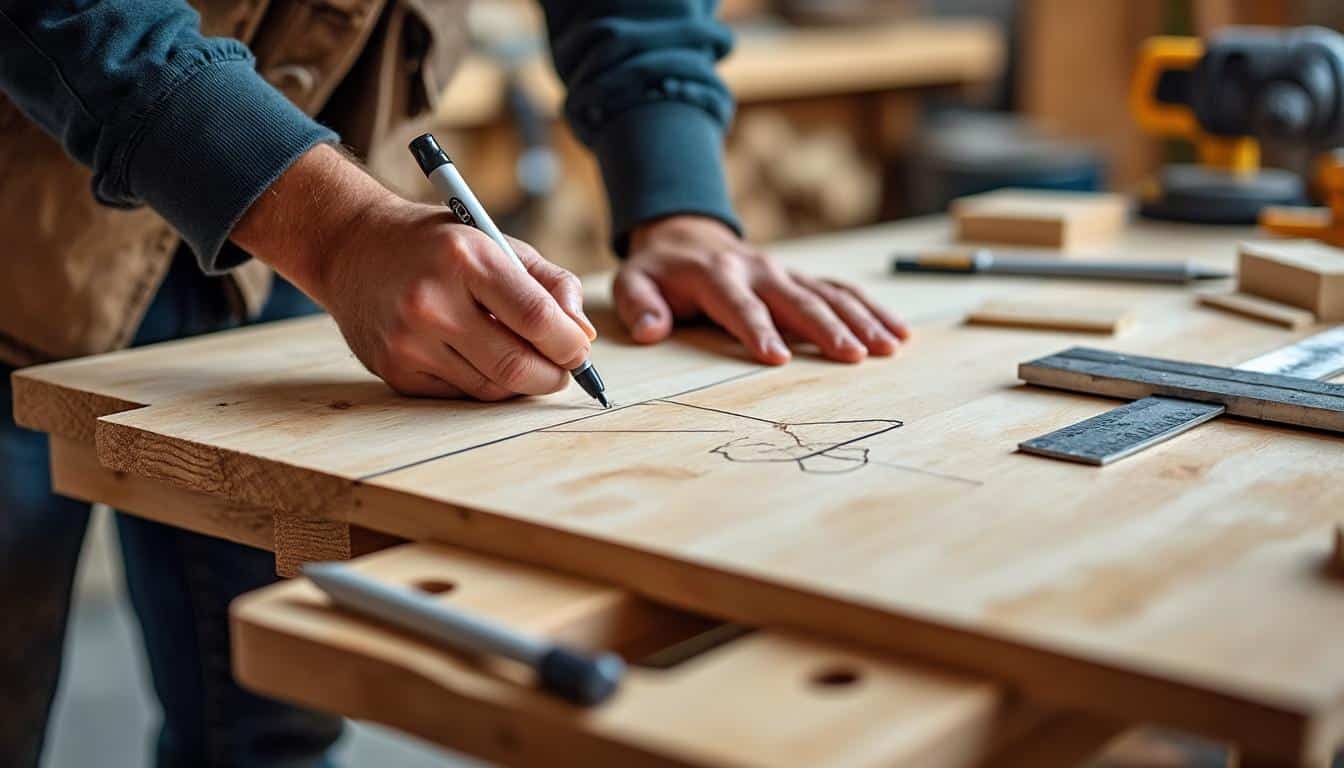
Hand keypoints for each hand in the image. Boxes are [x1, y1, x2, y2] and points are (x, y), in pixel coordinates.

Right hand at [234, 145, 594, 399]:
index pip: (535, 316)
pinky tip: (487, 364)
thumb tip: (583, 333)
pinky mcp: (394, 371)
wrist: (353, 249)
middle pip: (516, 365)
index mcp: (465, 258)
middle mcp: (431, 302)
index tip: (580, 349)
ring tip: (528, 363)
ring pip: (491, 388)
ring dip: (522, 384)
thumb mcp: (496, 240)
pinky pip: (460, 395)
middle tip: (565, 370)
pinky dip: (486, 387)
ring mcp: (408, 341)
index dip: (569, 343)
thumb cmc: (439, 244)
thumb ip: (549, 282)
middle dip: (554, 375)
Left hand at [615, 216, 908, 364]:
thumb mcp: (633, 282)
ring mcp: (786, 273)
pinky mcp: (803, 278)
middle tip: (853, 357)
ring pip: (830, 294)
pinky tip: (898, 334)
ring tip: (887, 348)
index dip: (758, 330)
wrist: (686, 236)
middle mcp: (759, 270)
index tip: (777, 358)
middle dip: (826, 329)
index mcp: (717, 275)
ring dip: (861, 320)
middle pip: (797, 300)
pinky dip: (872, 309)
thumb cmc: (660, 271)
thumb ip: (640, 306)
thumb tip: (651, 331)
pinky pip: (842, 291)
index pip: (740, 306)